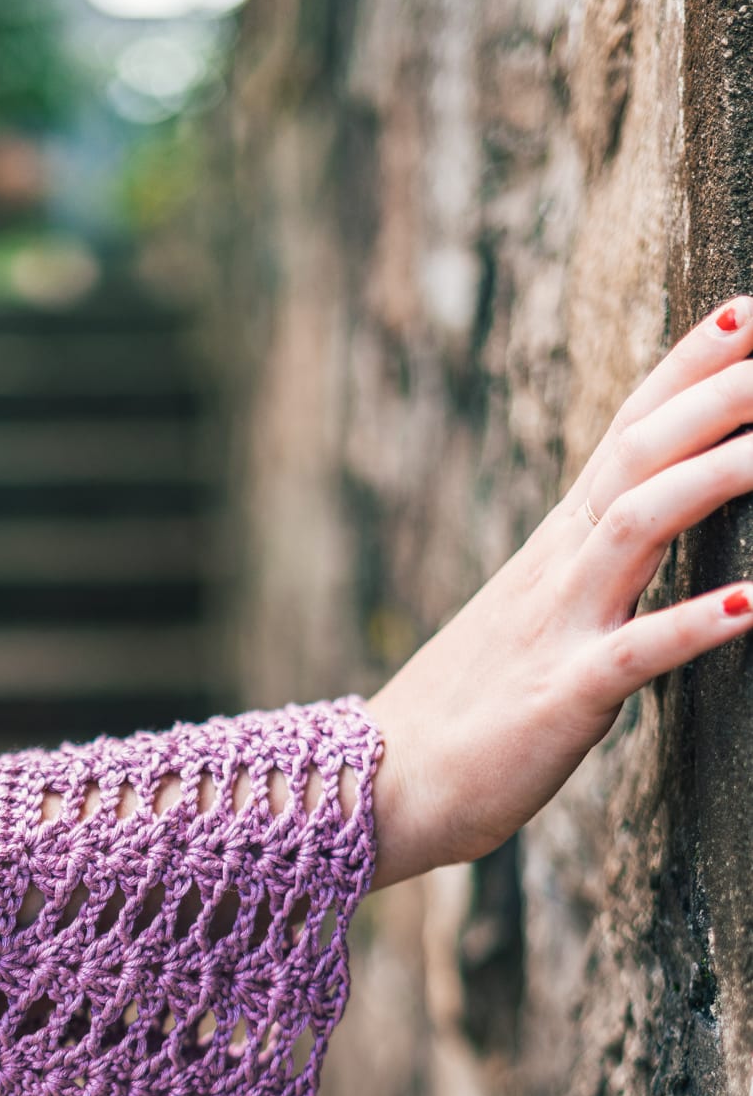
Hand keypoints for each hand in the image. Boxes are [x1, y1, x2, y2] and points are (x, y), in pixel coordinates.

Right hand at [366, 295, 752, 888]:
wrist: (379, 786)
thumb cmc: (464, 712)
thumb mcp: (533, 618)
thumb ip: (591, 569)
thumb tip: (647, 531)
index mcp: (553, 547)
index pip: (625, 432)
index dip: (687, 368)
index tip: (747, 309)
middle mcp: (556, 570)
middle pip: (639, 455)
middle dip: (716, 397)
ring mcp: (556, 629)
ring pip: (636, 528)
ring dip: (713, 480)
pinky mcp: (561, 698)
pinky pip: (634, 653)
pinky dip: (694, 624)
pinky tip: (752, 604)